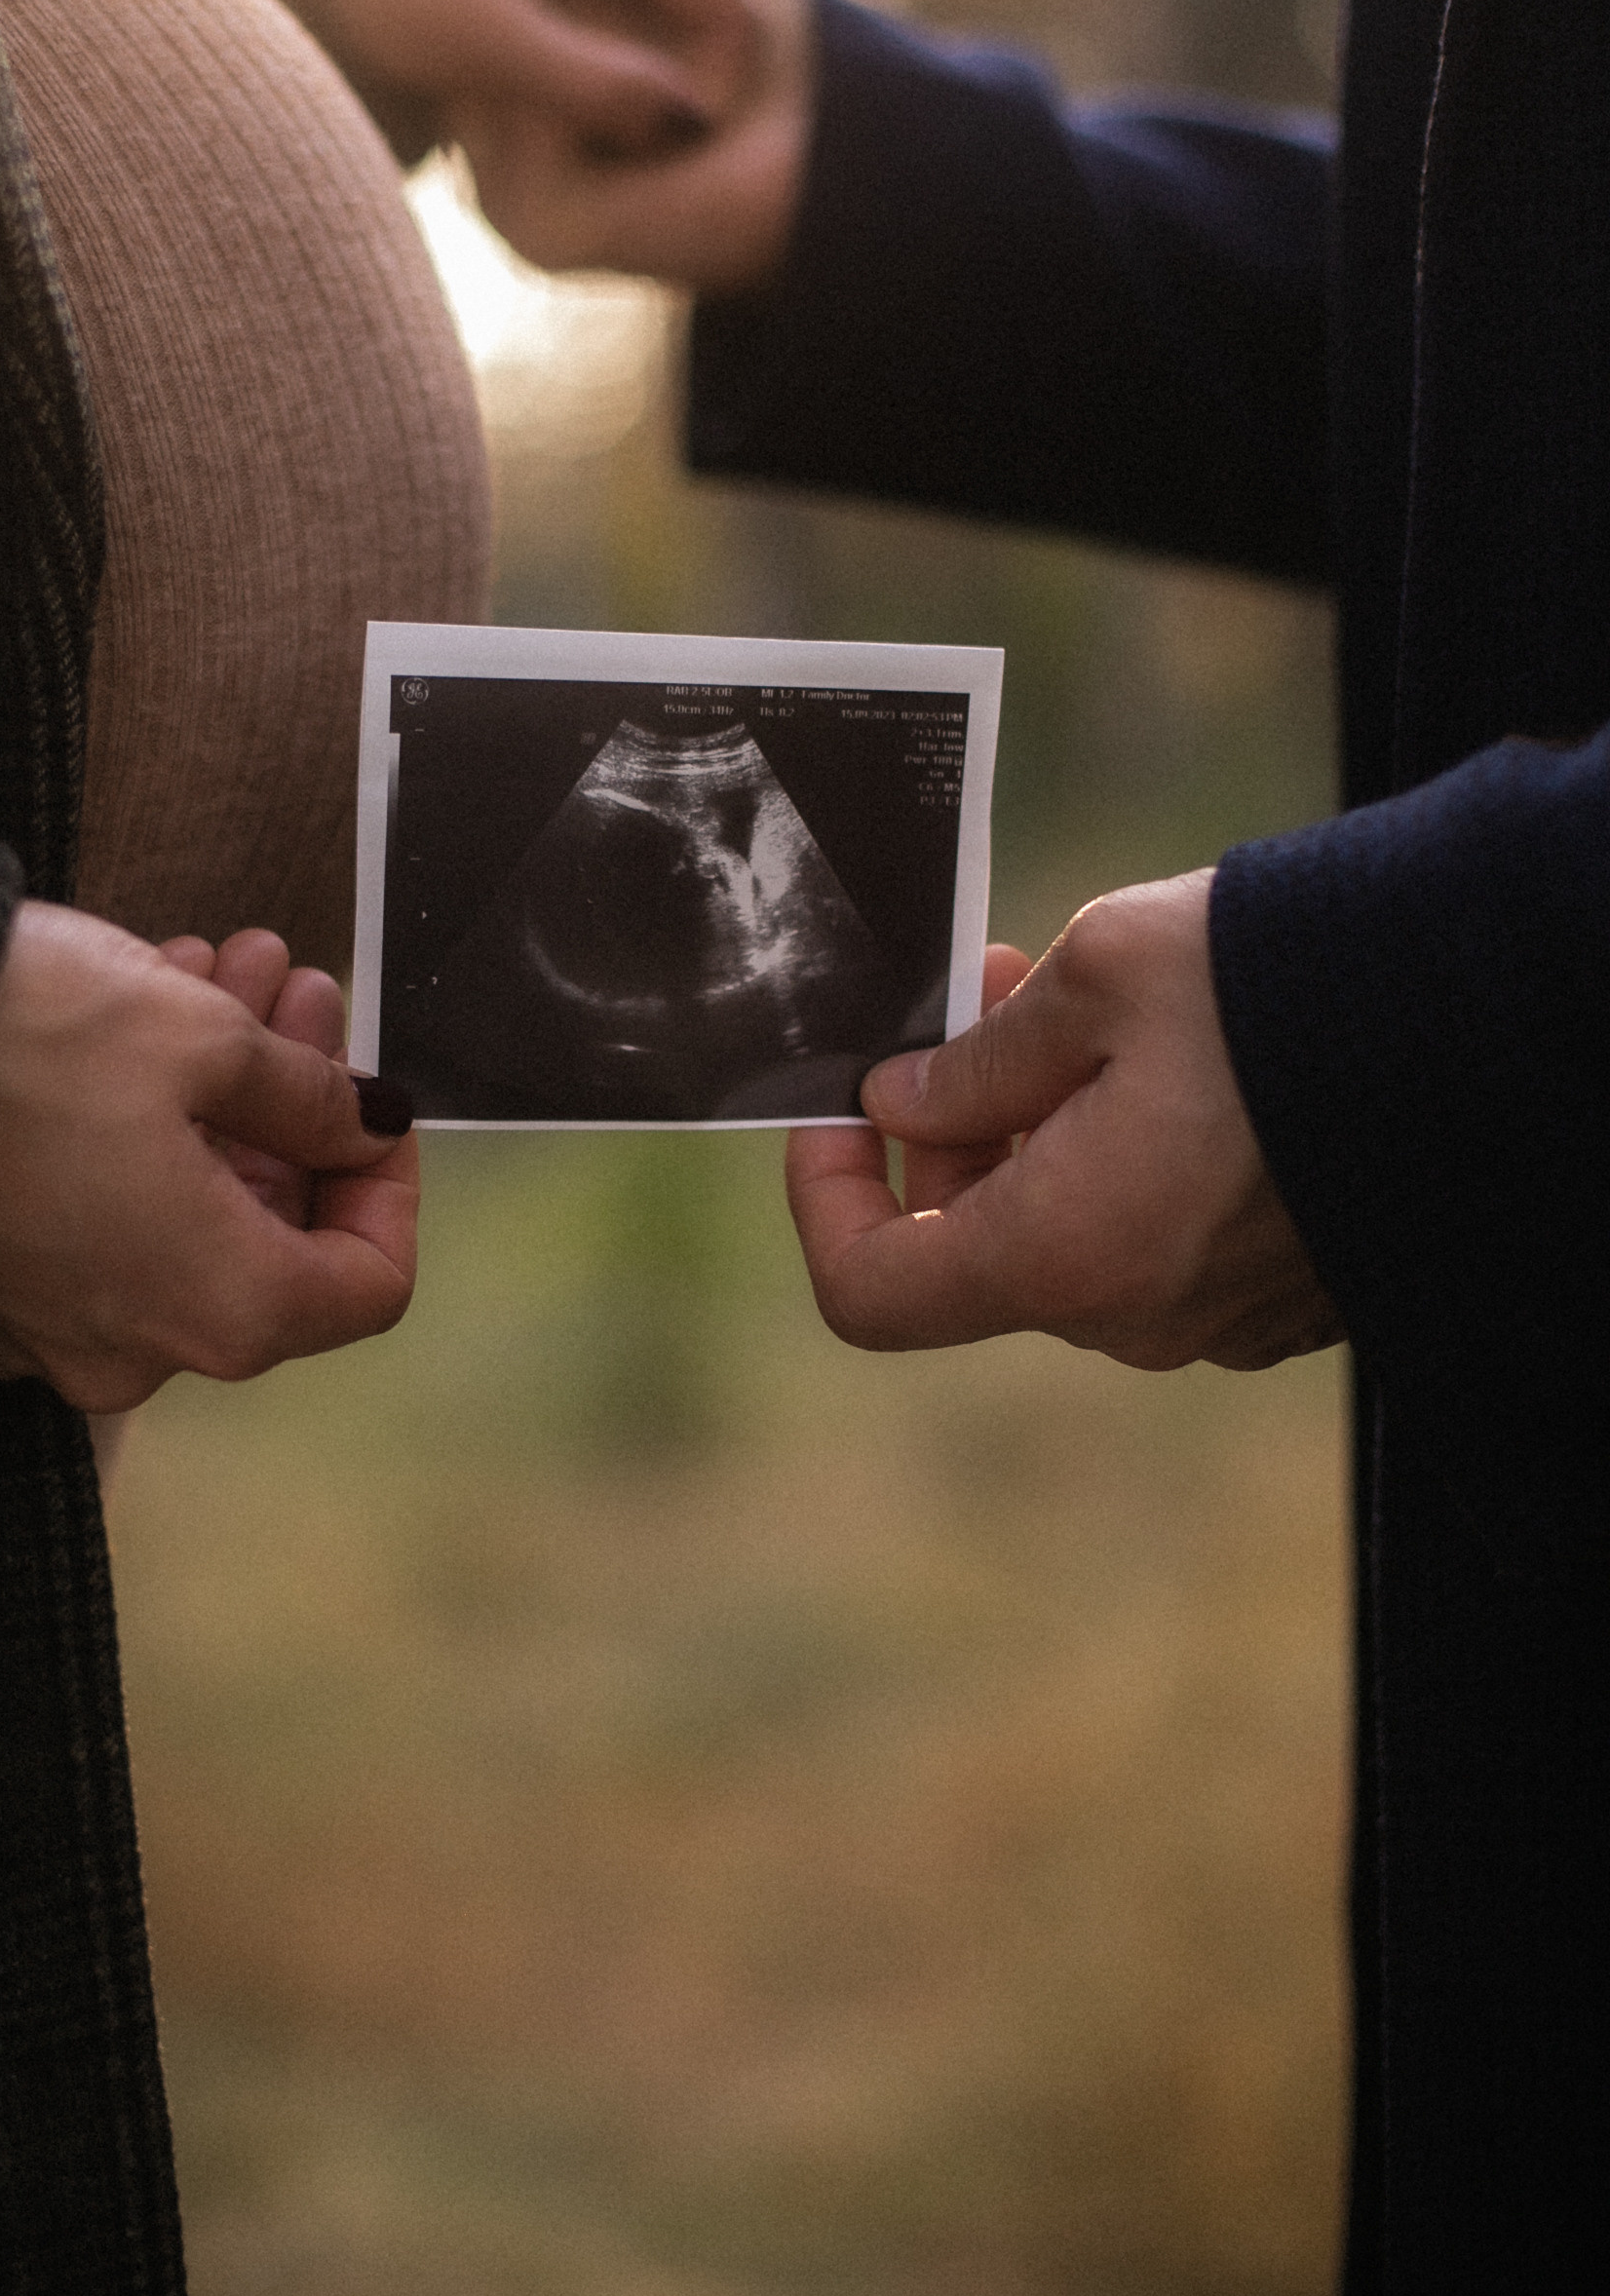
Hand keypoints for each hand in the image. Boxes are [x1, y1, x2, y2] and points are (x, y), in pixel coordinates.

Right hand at [0, 903, 416, 1414]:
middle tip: (296, 987)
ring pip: (182, 1209)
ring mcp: (49, 1325)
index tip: (373, 1098)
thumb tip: (368, 1123)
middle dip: (294, 1101)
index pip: (365, 1286)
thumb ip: (313, 1098)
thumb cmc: (26, 1042)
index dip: (389, 1186)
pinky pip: (98, 1213)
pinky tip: (147, 1010)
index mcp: (222, 1311)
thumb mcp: (208, 1041)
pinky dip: (139, 1124)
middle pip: (267, 1234)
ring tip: (231, 965)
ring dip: (220, 1089)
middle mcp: (137, 1348)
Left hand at [296, 0, 812, 289]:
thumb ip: (595, 84)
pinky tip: (581, 87)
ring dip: (656, 60)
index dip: (716, 93)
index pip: (730, 10)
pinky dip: (624, 33)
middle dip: (689, 76)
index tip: (673, 157)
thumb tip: (688, 120)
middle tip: (645, 154)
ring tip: (612, 125)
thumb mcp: (496, 50)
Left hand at [788, 874, 1341, 1371]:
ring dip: (1029, 1125)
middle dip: (944, 1121)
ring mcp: (1207, 1316)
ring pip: (1061, 1232)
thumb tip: (900, 1105)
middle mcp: (1128, 1315)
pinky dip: (1111, 1157)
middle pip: (971, 1247)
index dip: (826, 1198)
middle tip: (972, 989)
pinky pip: (1146, 1238)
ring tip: (1055, 995)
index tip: (840, 1103)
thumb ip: (973, 1059)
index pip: (871, 1294)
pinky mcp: (1271, 1294)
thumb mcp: (1093, 979)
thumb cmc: (1270, 989)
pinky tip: (1148, 1058)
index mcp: (1062, 1254)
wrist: (1470, 1022)